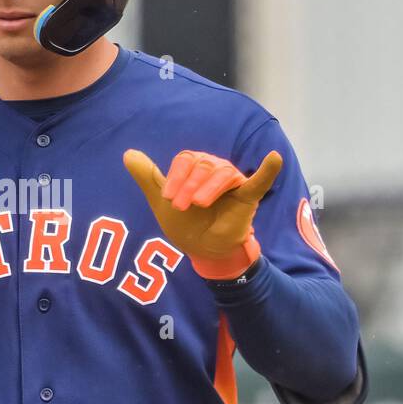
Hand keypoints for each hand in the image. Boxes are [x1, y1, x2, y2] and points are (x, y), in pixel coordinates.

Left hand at [122, 148, 281, 278]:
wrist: (203, 250)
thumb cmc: (185, 223)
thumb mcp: (162, 200)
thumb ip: (148, 177)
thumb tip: (128, 153)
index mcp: (195, 167)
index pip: (186, 160)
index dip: (175, 177)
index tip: (168, 198)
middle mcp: (215, 169)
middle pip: (204, 164)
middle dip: (189, 185)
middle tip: (182, 207)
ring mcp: (233, 181)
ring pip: (222, 172)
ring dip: (208, 188)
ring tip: (200, 205)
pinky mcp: (248, 196)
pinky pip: (259, 181)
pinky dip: (268, 170)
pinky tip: (275, 158)